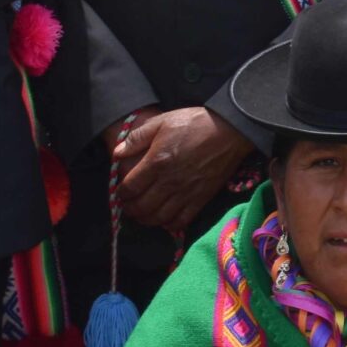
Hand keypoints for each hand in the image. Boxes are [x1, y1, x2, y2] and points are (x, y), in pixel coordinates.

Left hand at [114, 107, 254, 232]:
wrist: (230, 131)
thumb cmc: (195, 123)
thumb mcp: (162, 122)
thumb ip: (137, 138)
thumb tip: (117, 153)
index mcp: (156, 162)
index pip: (129, 188)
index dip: (121, 194)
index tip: (121, 192)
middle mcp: (169, 182)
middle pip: (141, 207)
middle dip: (130, 209)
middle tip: (129, 205)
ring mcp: (186, 193)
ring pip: (158, 218)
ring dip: (146, 219)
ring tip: (143, 214)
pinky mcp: (201, 199)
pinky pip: (180, 221)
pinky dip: (169, 224)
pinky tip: (165, 218)